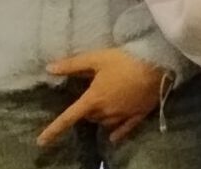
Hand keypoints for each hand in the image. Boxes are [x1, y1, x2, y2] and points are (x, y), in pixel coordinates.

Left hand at [38, 48, 165, 146]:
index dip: (53, 130)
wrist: (159, 64)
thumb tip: (49, 68)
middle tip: (93, 95)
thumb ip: (73, 65)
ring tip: (105, 105)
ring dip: (101, 117)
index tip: (41, 142)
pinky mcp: (138, 116)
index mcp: (93, 99)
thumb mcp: (98, 58)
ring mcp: (122, 116)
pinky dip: (117, 132)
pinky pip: (124, 129)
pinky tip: (113, 136)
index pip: (68, 118)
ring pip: (104, 122)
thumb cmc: (126, 60)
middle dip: (87, 110)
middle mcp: (105, 112)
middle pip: (89, 117)